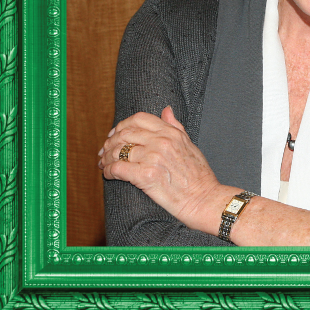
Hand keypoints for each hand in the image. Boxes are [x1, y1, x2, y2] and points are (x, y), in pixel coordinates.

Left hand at [99, 107, 226, 234]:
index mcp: (171, 133)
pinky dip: (108, 171)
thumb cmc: (199, 176)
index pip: (139, 118)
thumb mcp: (190, 144)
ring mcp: (153, 158)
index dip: (123, 124)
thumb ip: (176, 126)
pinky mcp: (146, 176)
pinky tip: (108, 174)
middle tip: (105, 151)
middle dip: (110, 142)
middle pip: (125, 133)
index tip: (115, 134)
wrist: (204, 199)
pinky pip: (118, 169)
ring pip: (118, 151)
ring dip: (107, 158)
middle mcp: (161, 142)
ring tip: (104, 164)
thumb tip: (166, 110)